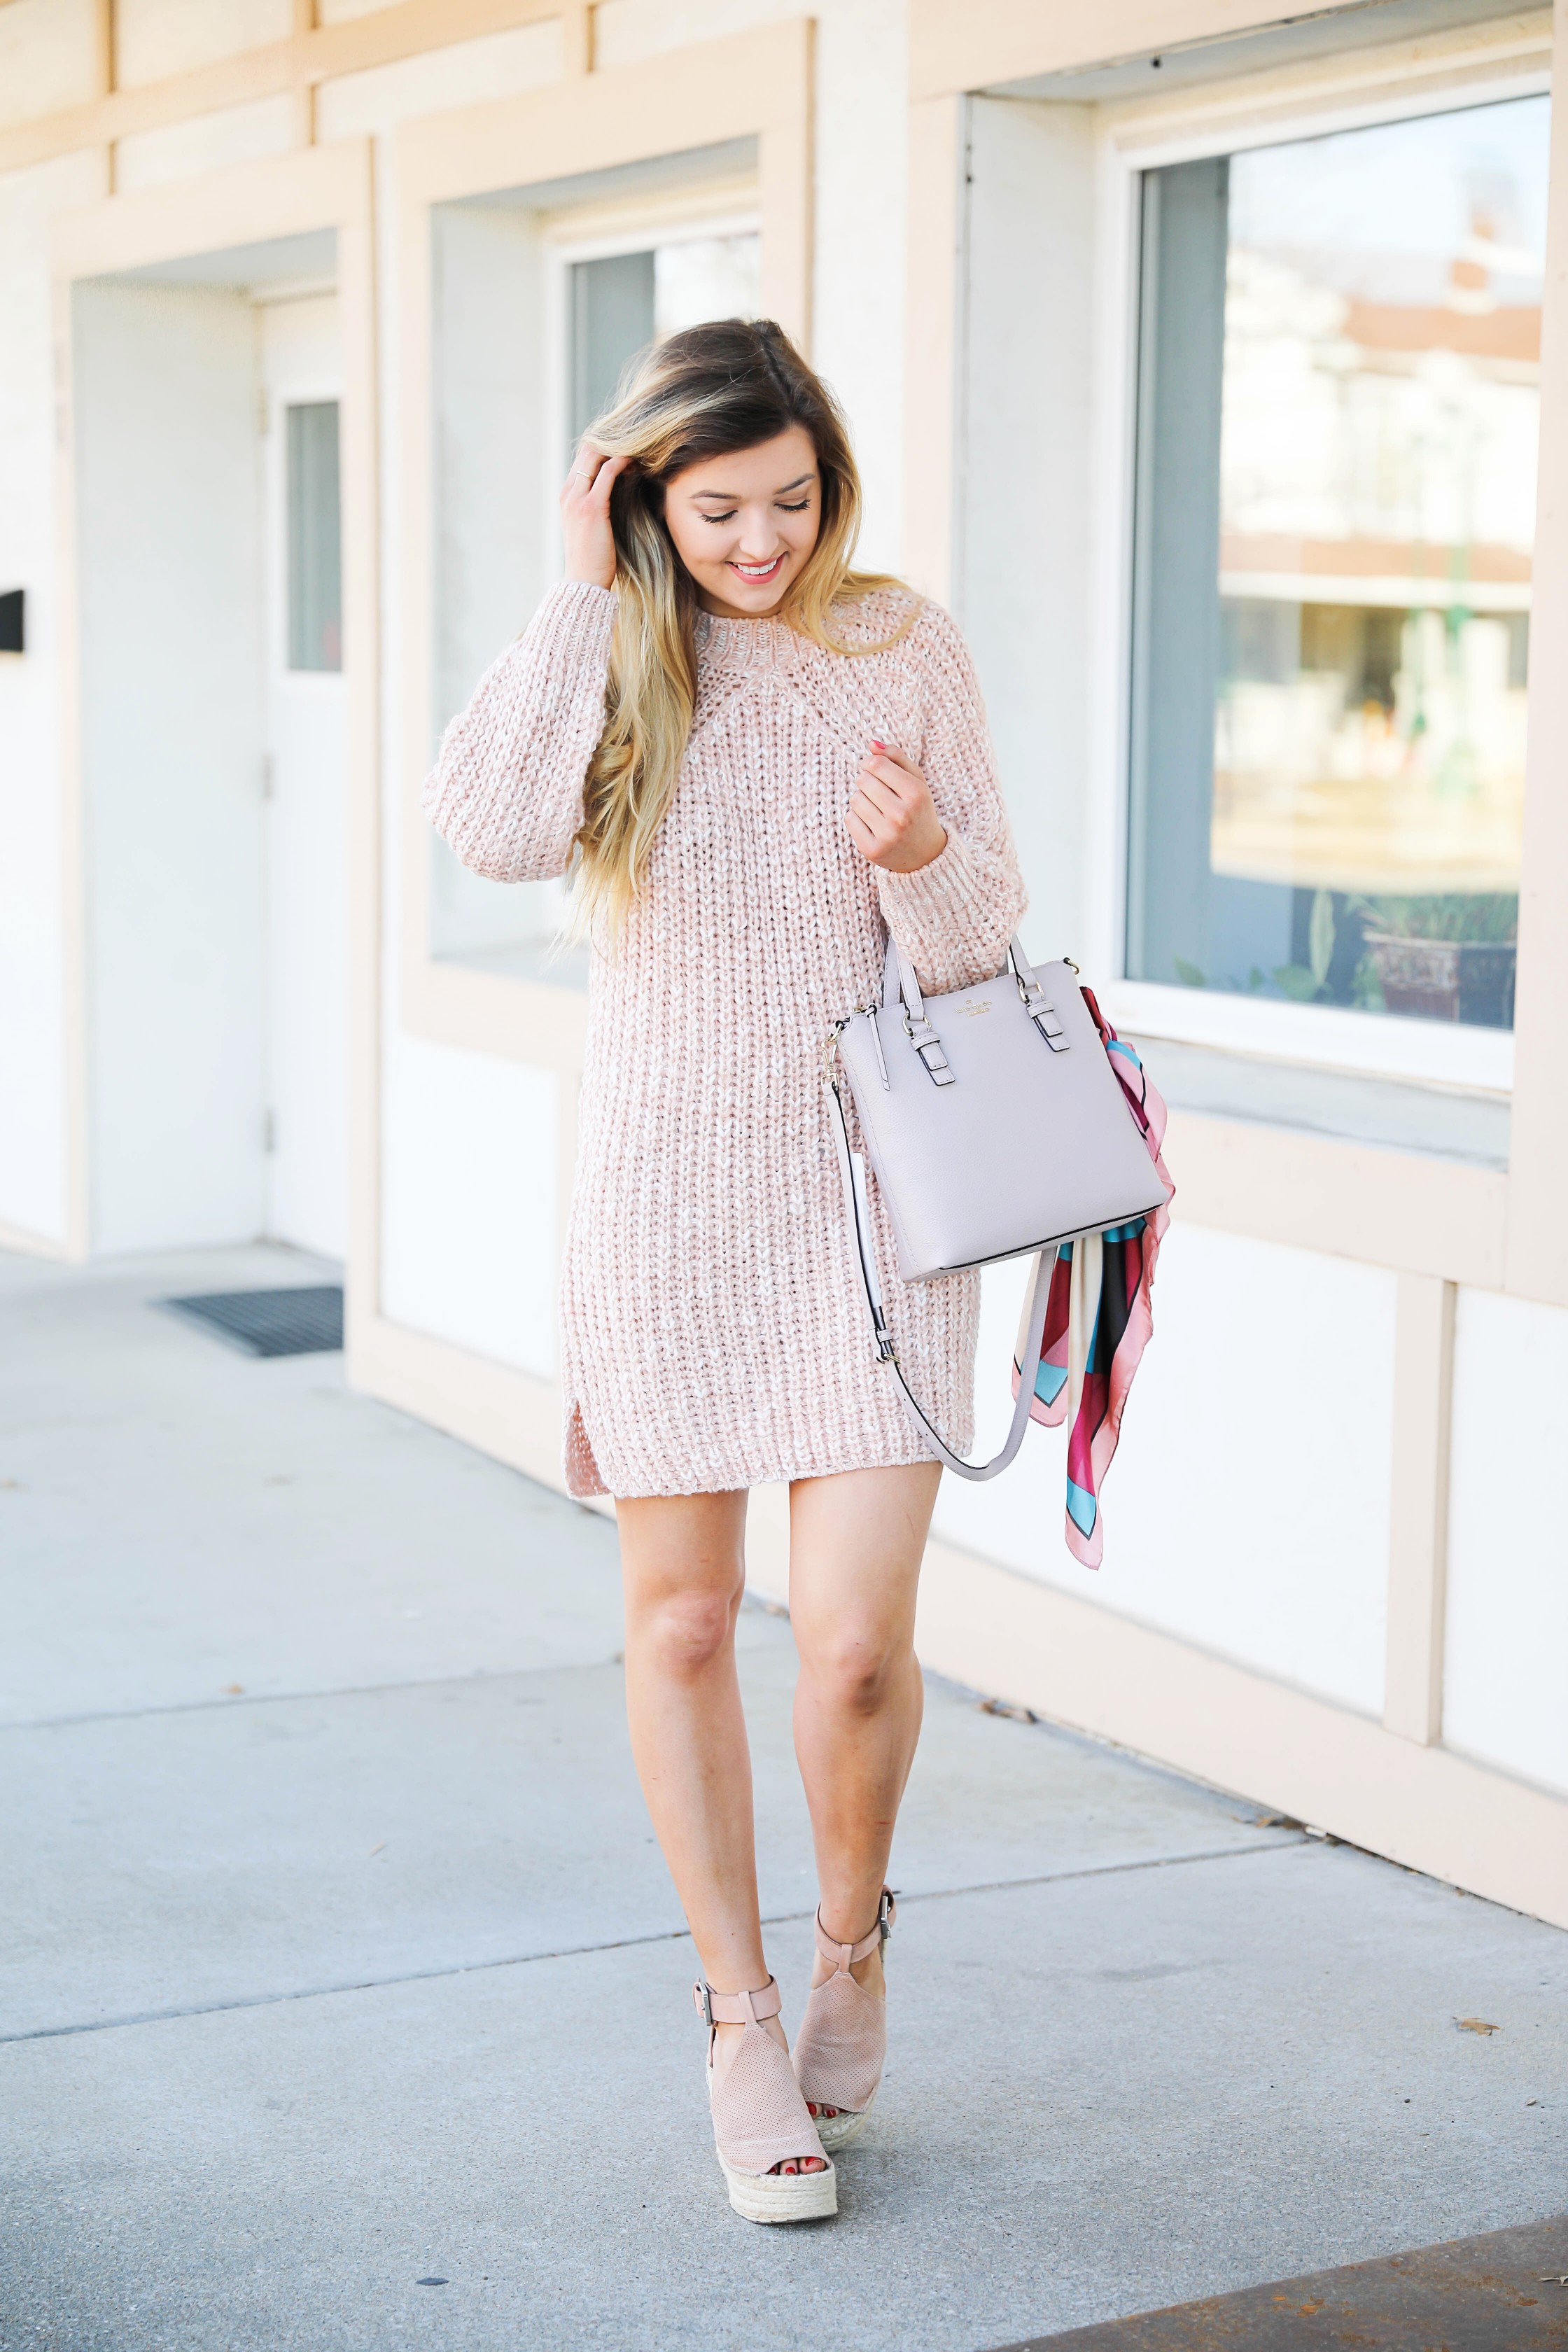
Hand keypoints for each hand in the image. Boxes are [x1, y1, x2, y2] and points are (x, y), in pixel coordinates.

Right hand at [560, 440, 629, 589]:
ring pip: (595, 456)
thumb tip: (614, 496)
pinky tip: (635, 461)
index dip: (603, 448)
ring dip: (618, 448)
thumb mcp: (589, 527)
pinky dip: (621, 461)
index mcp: (566, 496)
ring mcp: (578, 499)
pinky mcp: (592, 507)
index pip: (582, 459)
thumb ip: (595, 507)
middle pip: (587, 451)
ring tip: (638, 449)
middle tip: (635, 442)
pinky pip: (607, 472)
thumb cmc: (592, 559)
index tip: (626, 447)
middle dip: (611, 442)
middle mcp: (569, 493)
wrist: (584, 581)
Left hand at [846, 740, 947, 873]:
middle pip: (863, 780)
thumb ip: (897, 757)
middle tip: (880, 792)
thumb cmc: (918, 810)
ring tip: (878, 809)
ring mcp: (886, 835)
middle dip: (867, 781)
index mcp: (916, 794)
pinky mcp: (871, 850)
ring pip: (855, 799)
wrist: (926, 854)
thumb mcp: (917, 781)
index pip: (876, 764)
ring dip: (862, 800)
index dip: (872, 763)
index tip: (877, 770)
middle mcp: (901, 815)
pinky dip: (857, 818)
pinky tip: (873, 824)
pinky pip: (850, 819)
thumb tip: (872, 743)